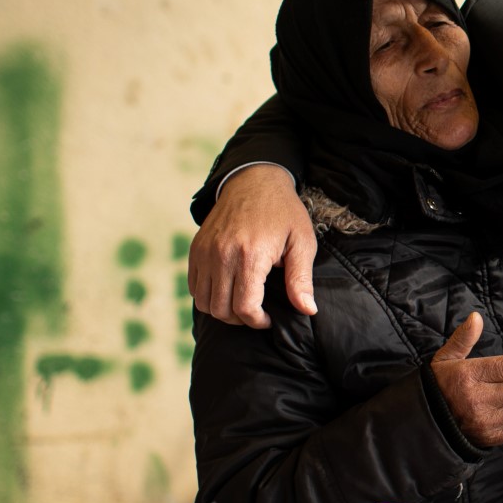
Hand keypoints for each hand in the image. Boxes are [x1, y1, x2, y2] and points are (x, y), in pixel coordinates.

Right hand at [188, 164, 316, 327]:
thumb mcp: (302, 242)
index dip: (257, 321)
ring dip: (222, 310)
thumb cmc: (284, 213)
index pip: (244, 308)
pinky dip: (208, 296)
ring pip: (204, 302)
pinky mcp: (196, 249)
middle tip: (257, 313)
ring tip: (242, 303)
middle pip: (221, 309)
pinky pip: (194, 286)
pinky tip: (228, 290)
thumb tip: (308, 310)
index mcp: (250, 255)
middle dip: (241, 319)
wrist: (254, 181)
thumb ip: (301, 279)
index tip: (269, 319)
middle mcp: (222, 255)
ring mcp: (205, 252)